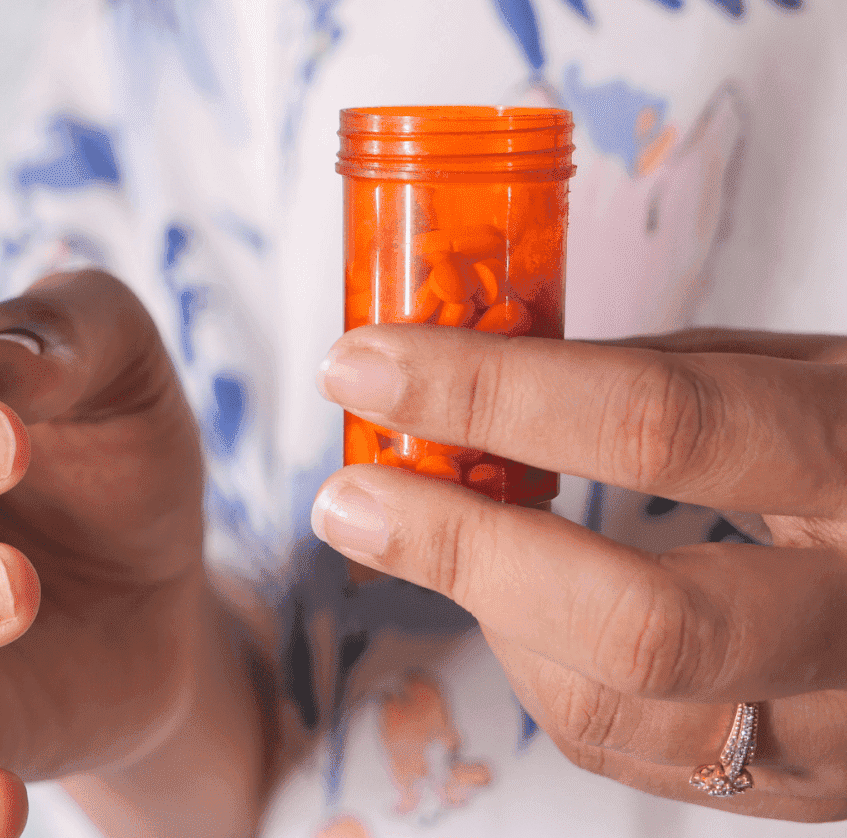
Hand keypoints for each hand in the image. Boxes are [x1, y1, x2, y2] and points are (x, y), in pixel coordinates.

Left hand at [311, 325, 846, 822]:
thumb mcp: (811, 373)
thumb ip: (663, 379)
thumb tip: (479, 378)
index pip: (660, 426)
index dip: (489, 394)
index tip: (365, 363)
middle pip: (640, 620)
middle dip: (464, 551)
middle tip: (350, 495)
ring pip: (621, 708)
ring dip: (493, 613)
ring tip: (441, 533)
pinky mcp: (817, 787)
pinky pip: (638, 750)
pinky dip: (548, 670)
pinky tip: (525, 603)